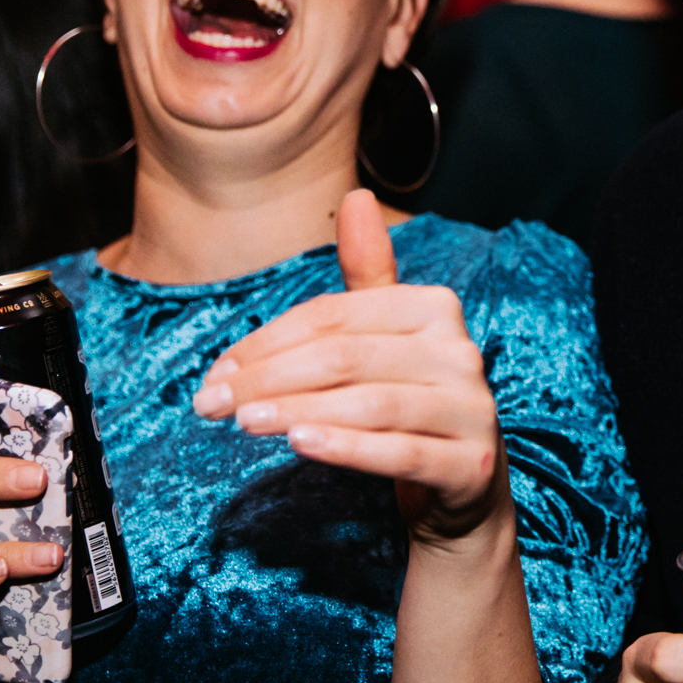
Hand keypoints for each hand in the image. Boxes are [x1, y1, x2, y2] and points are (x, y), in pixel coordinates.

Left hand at [194, 189, 506, 544]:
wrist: (465, 485)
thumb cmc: (410, 402)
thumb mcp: (387, 337)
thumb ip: (368, 274)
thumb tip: (357, 197)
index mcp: (434, 310)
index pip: (337, 317)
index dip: (270, 341)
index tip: (219, 371)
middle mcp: (459, 352)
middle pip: (347, 357)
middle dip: (269, 379)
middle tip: (212, 403)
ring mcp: (469, 409)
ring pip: (371, 404)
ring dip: (298, 410)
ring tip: (244, 423)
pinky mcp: (469, 464)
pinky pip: (402, 452)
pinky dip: (348, 447)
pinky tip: (302, 444)